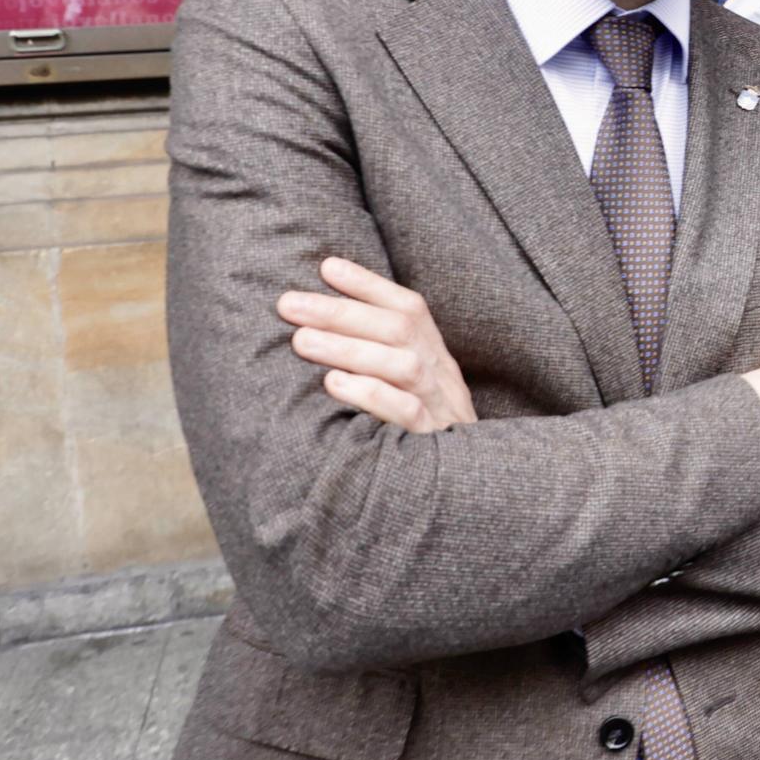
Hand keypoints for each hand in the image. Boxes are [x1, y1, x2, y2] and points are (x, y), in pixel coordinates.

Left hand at [279, 257, 476, 433]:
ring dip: (349, 348)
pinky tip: (335, 384)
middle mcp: (442, 377)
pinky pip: (406, 413)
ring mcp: (440, 409)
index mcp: (437, 358)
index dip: (370, 285)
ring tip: (301, 341)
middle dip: (341, 311)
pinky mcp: (432, 444)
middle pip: (399, 330)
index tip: (326, 267)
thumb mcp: (416, 391)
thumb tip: (323, 325)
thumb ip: (385, 359)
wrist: (470, 492)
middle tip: (289, 304)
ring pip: (402, 366)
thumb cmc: (425, 435)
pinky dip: (371, 394)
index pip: (410, 308)